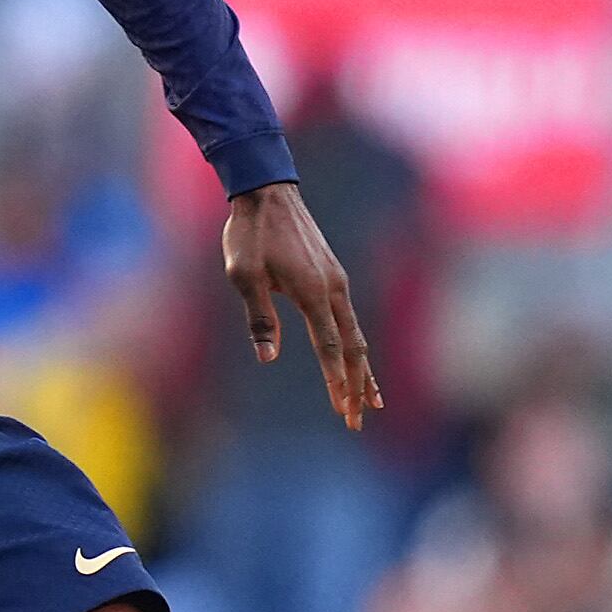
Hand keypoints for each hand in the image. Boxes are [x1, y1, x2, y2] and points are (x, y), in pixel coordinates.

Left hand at [222, 180, 380, 428]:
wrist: (266, 192)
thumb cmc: (250, 234)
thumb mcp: (243, 275)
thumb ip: (259, 317)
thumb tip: (269, 357)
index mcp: (314, 292)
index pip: (330, 347)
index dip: (337, 381)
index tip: (343, 409)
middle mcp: (333, 289)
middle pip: (352, 347)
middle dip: (355, 386)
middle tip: (356, 419)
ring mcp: (336, 281)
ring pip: (355, 334)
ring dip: (360, 369)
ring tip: (369, 399)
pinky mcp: (331, 275)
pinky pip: (348, 318)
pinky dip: (353, 345)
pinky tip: (352, 358)